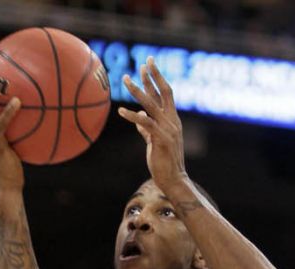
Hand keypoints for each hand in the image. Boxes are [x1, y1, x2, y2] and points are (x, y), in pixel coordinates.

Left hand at [119, 57, 187, 195]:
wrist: (173, 180)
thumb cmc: (164, 162)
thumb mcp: (155, 141)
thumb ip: (147, 128)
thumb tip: (139, 117)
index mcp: (172, 120)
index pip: (165, 93)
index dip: (157, 78)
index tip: (149, 64)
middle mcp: (172, 121)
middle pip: (163, 92)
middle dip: (153, 76)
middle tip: (143, 62)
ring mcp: (168, 129)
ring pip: (151, 104)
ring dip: (137, 90)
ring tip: (125, 80)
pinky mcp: (161, 139)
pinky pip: (145, 124)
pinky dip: (132, 116)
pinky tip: (121, 111)